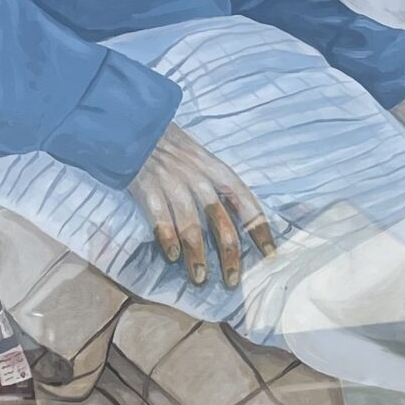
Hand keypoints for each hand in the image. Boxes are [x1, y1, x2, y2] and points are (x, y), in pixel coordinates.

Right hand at [129, 123, 276, 288]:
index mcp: (216, 169)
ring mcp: (172, 182)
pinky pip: (160, 218)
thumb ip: (216, 184)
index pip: (246, 201)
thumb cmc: (171, 144)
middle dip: (229, 254)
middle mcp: (198, 177)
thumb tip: (236, 219)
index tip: (269, 254)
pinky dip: (167, 239)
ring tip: (200, 278)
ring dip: (197, 255)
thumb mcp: (201, 156)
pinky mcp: (147, 188)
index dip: (259, 228)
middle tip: (232, 280)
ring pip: (191, 225)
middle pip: (220, 221)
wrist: (135, 123)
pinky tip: (172, 256)